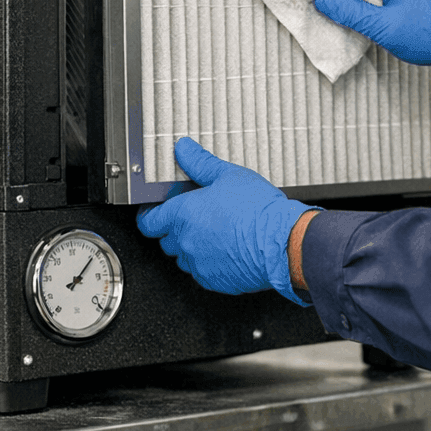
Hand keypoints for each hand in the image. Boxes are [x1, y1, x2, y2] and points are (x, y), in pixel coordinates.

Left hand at [136, 138, 315, 304]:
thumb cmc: (258, 210)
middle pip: (166, 239)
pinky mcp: (215, 281)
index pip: (148, 221)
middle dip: (176, 229)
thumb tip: (183, 149)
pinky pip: (203, 272)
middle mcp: (186, 242)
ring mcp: (199, 264)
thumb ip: (200, 163)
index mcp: (183, 215)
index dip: (150, 216)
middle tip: (196, 217)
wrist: (282, 242)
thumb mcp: (229, 175)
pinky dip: (210, 262)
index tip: (156, 212)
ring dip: (192, 247)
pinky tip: (227, 248)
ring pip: (185, 257)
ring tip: (215, 232)